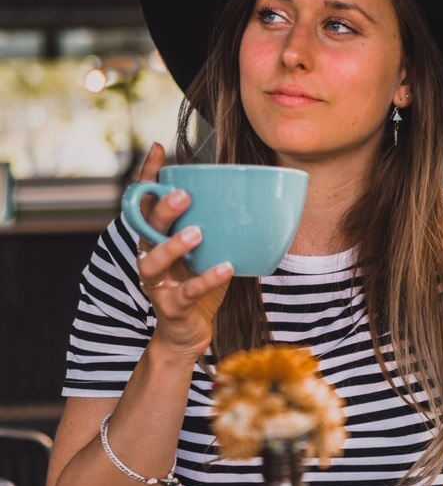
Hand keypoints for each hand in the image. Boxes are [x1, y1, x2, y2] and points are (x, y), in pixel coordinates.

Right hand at [135, 143, 233, 360]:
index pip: (145, 202)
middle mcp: (149, 257)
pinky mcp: (171, 307)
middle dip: (162, 210)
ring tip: (197, 233)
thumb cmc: (196, 286)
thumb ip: (216, 226)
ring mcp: (157, 284)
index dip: (148, 176)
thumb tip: (254, 194)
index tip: (158, 149)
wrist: (187, 335)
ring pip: (154, 261)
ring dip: (173, 245)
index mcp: (156, 238)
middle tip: (183, 195)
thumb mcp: (205, 251)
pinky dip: (207, 279)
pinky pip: (187, 293)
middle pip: (145, 228)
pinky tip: (226, 268)